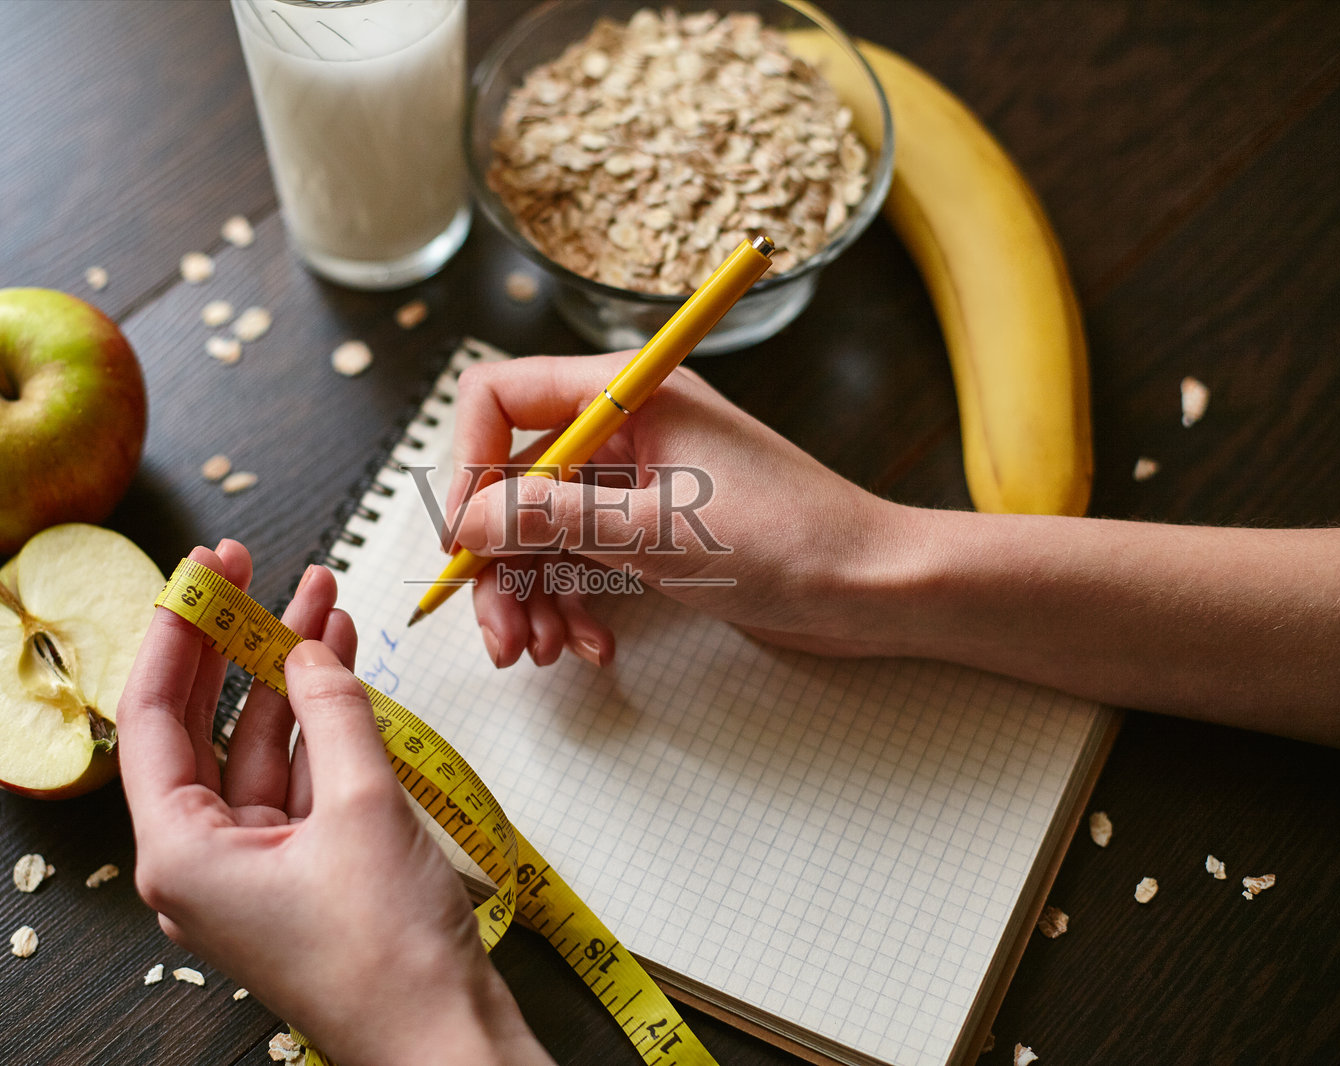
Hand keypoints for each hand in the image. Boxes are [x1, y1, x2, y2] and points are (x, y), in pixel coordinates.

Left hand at [117, 540, 551, 1065]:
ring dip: (288, 672)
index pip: (152, 717)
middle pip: (201, 723)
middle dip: (234, 642)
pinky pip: (297, 775)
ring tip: (319, 599)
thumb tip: (312, 651)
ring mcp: (252, 863)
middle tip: (253, 571)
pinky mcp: (300, 868)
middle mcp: (200, 858)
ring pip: (257, 742)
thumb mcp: (362, 808)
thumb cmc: (389, 956)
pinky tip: (339, 665)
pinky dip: (319, 721)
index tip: (203, 571)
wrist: (443, 1038)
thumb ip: (334, 713)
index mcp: (178, 852)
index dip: (178, 633)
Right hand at [446, 355, 907, 666]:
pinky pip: (580, 562)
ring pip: (540, 531)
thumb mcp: (657, 530)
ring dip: (531, 596)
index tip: (466, 539)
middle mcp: (623, 428)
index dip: (468, 463)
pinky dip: (574, 606)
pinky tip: (594, 648)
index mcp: (626, 392)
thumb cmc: (789, 540)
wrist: (873, 589)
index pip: (501, 397)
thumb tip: (468, 521)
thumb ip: (553, 518)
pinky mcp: (649, 532)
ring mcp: (635, 483)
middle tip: (500, 636)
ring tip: (542, 653)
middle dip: (499, 560)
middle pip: (512, 480)